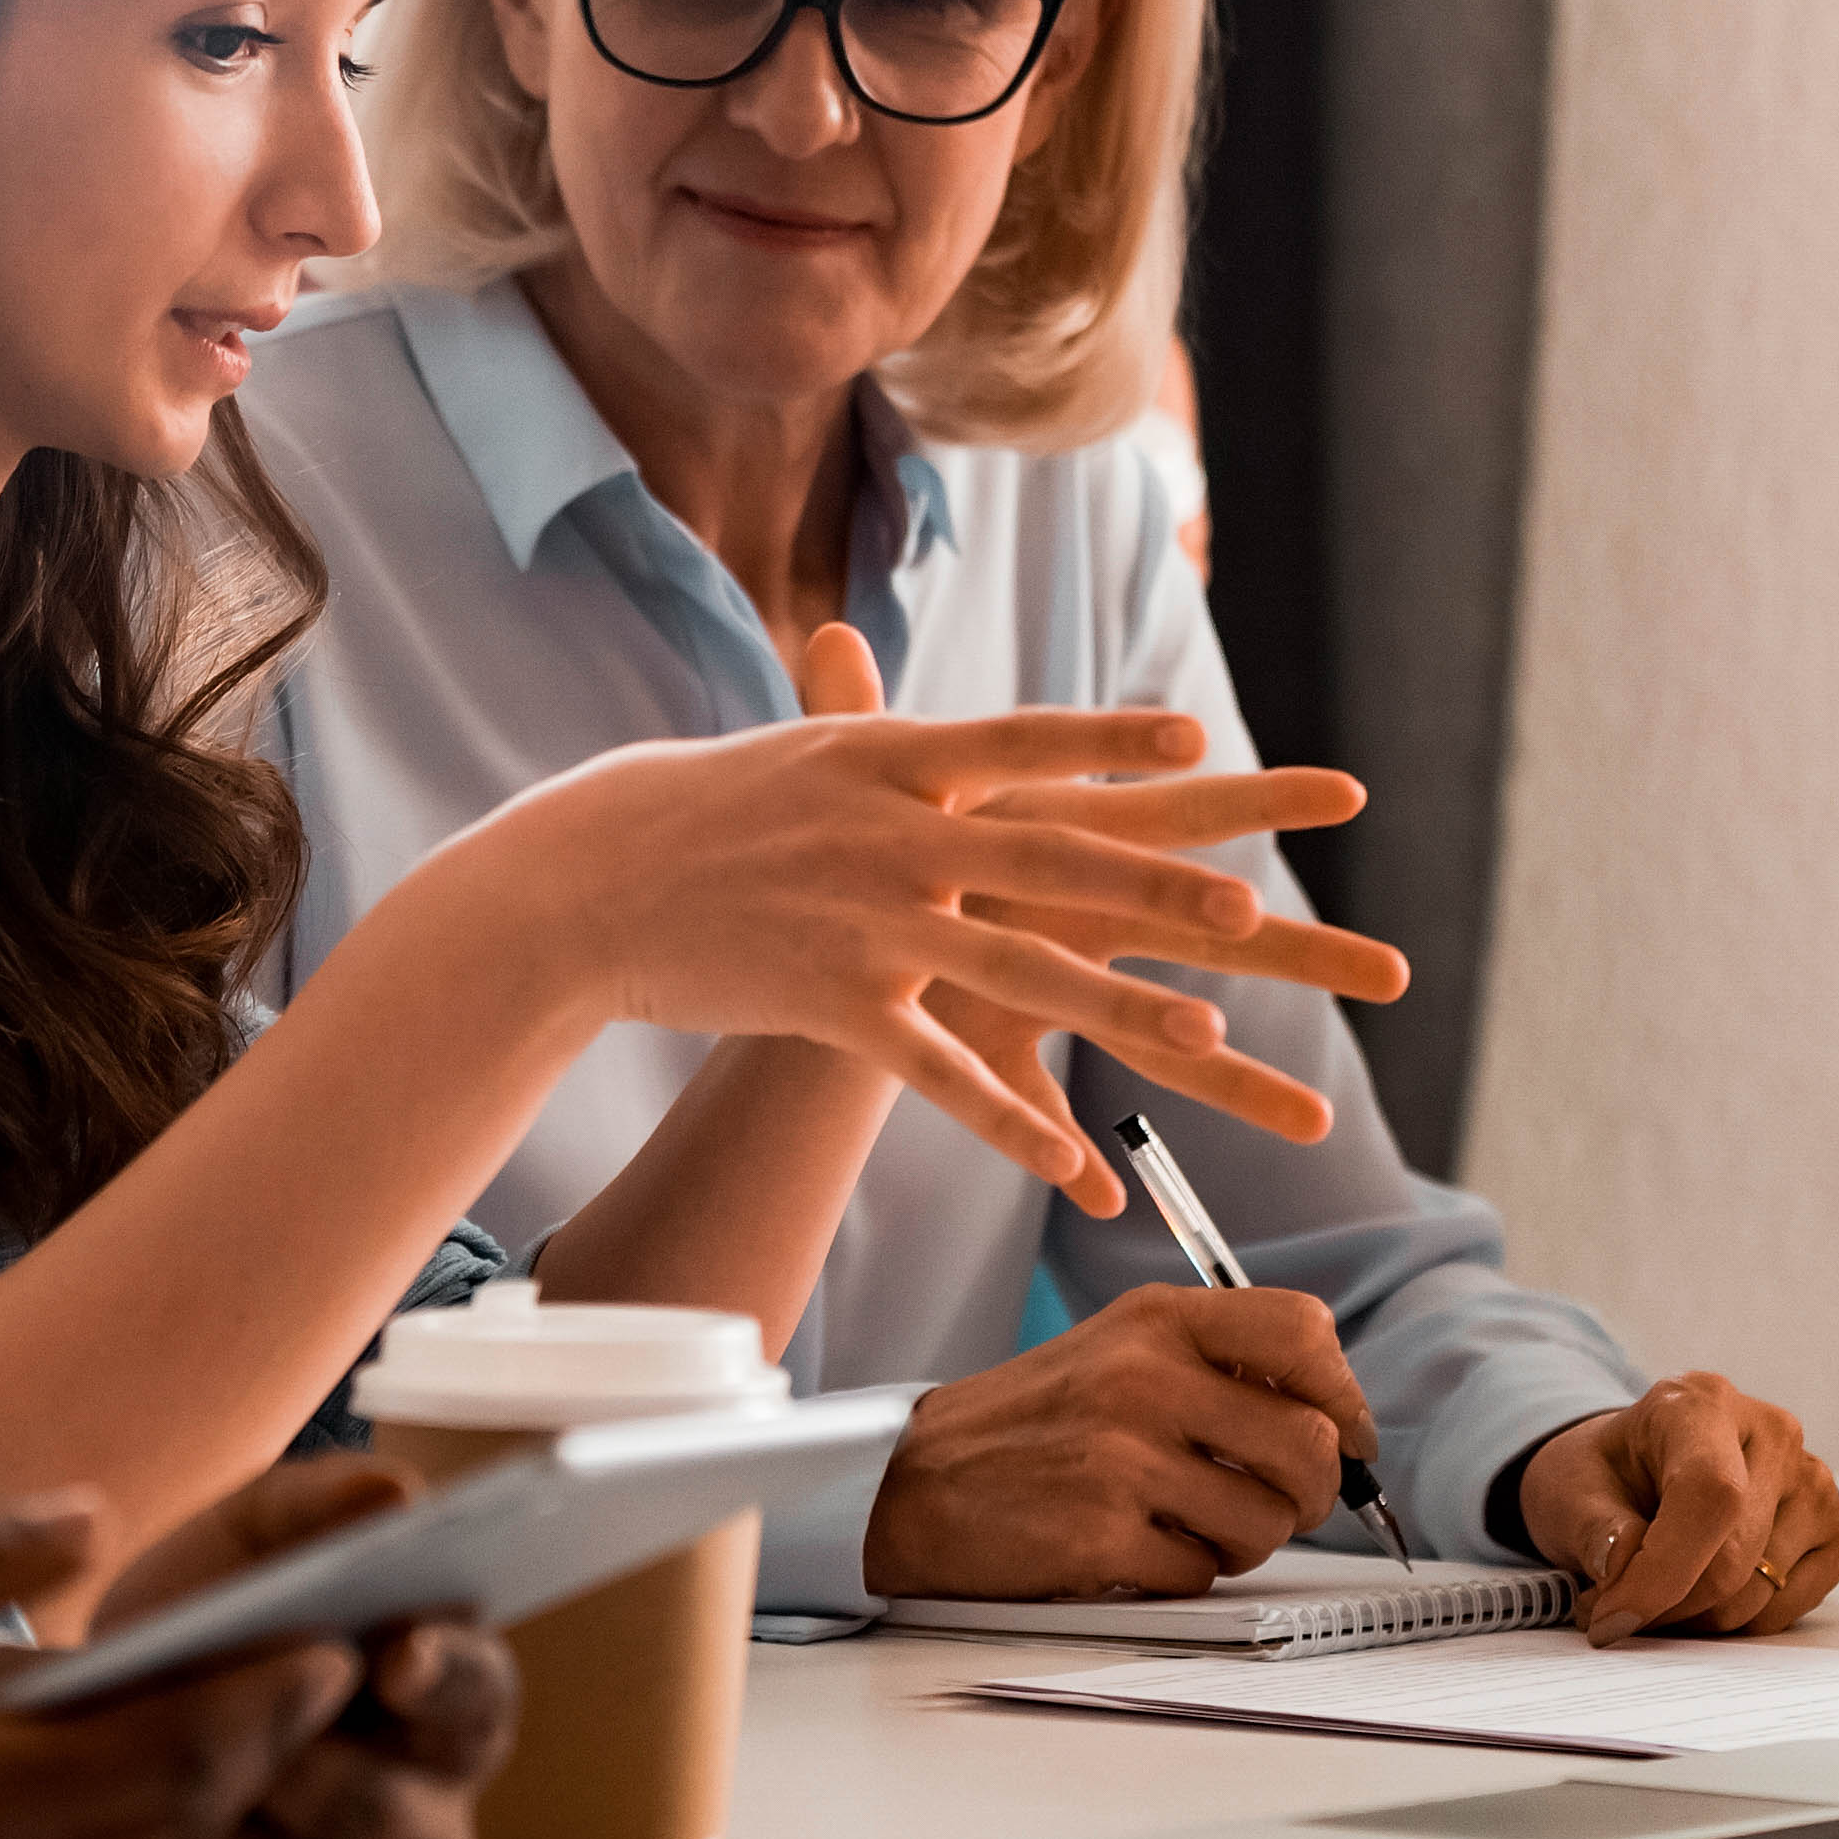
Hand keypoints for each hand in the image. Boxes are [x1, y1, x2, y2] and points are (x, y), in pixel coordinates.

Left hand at [64, 1461, 518, 1838]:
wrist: (119, 1716)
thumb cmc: (211, 1617)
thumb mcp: (252, 1540)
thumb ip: (319, 1506)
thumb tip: (392, 1496)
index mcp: (455, 1705)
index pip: (475, 1696)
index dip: (439, 1678)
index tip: (390, 1654)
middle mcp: (430, 1825)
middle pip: (377, 1815)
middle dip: (282, 1760)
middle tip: (197, 1714)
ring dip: (199, 1828)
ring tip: (125, 1772)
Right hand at [480, 623, 1370, 1189]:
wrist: (588, 881)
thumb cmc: (695, 807)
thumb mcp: (797, 751)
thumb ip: (869, 722)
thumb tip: (905, 674)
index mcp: (887, 755)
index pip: (1022, 742)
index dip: (1111, 744)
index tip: (1197, 748)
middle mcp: (888, 831)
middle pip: (1048, 860)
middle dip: (1154, 891)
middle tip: (1250, 909)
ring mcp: (865, 919)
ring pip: (1016, 970)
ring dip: (1119, 1007)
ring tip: (1207, 1036)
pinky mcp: (833, 1002)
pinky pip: (939, 1073)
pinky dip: (1009, 1123)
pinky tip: (1073, 1164)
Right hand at [858, 1287, 1381, 1596]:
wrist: (910, 1480)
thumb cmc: (1028, 1423)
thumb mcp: (1116, 1351)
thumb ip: (1215, 1363)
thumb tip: (1334, 1420)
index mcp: (1157, 1320)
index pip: (1305, 1332)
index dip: (1344, 1395)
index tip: (1341, 1432)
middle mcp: (1144, 1377)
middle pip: (1310, 1443)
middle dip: (1314, 1493)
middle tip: (1280, 1503)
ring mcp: (1122, 1456)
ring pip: (1268, 1520)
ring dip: (1245, 1541)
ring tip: (1192, 1526)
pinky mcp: (1101, 1533)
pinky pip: (1203, 1573)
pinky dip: (1182, 1574)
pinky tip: (1136, 1549)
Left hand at [1516, 1376, 1838, 1641]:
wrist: (1638, 1472)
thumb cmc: (1606, 1477)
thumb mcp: (1570, 1491)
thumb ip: (1593, 1527)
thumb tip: (1623, 1563)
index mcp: (1702, 1403)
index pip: (1709, 1495)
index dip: (1664, 1570)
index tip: (1614, 1617)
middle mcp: (1773, 1433)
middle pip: (1733, 1559)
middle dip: (1664, 1606)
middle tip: (1613, 1612)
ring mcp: (1815, 1482)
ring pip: (1759, 1594)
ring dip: (1693, 1619)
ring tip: (1647, 1595)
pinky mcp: (1837, 1529)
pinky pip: (1789, 1608)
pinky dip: (1736, 1622)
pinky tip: (1698, 1594)